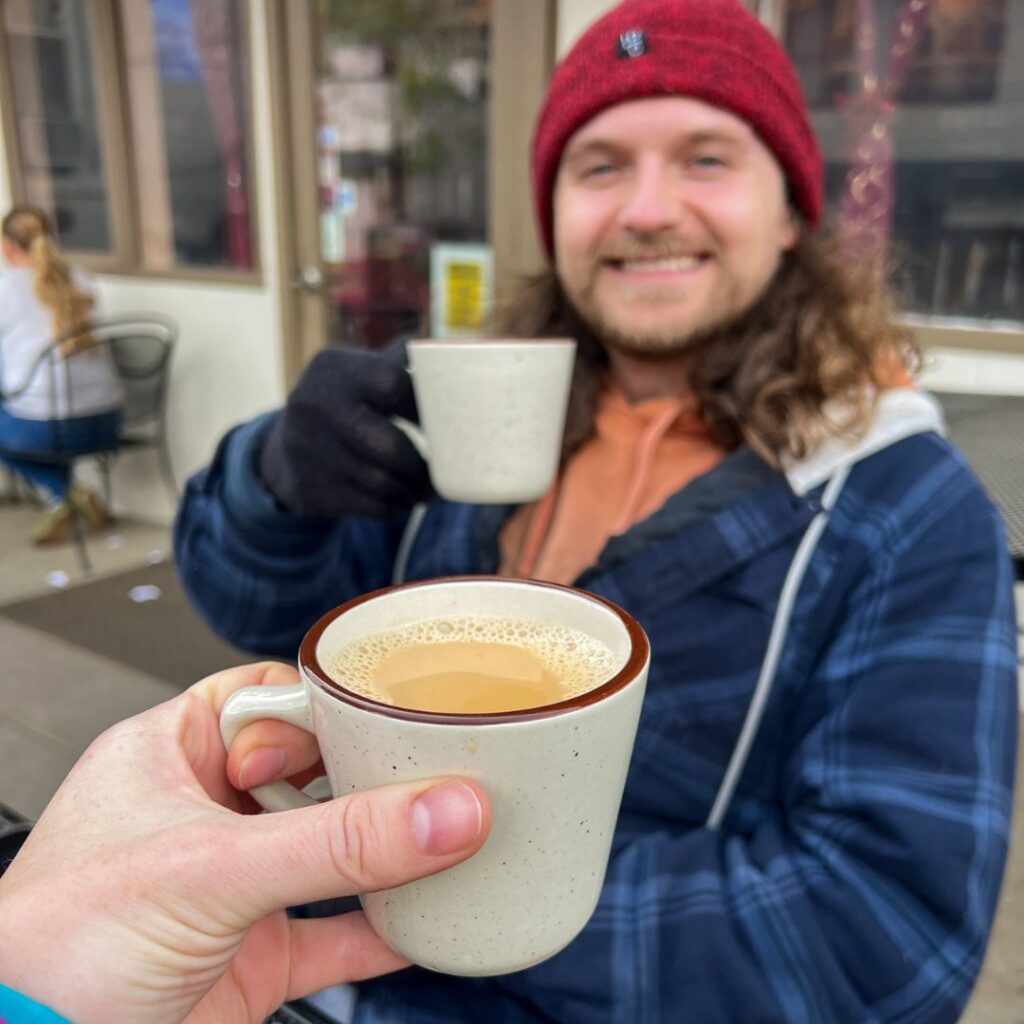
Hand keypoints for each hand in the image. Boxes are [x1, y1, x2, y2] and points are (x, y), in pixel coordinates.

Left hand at [0, 663, 488, 1023]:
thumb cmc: (52, 947)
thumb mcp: (211, 868)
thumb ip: (337, 842)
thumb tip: (444, 810)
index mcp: (169, 754)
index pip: (269, 699)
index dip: (326, 705)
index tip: (391, 716)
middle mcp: (203, 814)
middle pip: (311, 772)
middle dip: (372, 776)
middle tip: (436, 771)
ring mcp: (229, 889)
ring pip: (328, 852)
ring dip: (385, 852)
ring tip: (448, 834)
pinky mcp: (249, 959)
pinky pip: (334, 934)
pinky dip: (383, 931)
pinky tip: (426, 923)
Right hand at [259, 339, 433, 518]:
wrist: (286, 448)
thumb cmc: (345, 405)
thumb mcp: (359, 373)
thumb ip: (399, 361)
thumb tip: (450, 352)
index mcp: (335, 368)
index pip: (395, 384)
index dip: (427, 410)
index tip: (447, 427)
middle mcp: (315, 404)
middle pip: (391, 446)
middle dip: (423, 467)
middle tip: (438, 476)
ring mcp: (306, 448)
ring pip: (381, 482)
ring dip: (412, 492)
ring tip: (426, 492)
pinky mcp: (308, 488)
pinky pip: (367, 505)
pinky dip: (393, 508)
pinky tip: (403, 503)